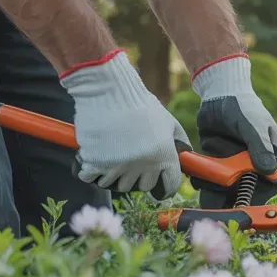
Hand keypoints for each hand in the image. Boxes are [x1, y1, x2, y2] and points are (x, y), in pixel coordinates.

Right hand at [59, 50, 186, 197]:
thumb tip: (186, 155)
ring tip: (112, 159)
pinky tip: (92, 161)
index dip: (165, 187)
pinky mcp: (95, 162)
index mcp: (164, 156)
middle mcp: (144, 165)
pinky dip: (90, 173)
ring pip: (119, 185)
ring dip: (115, 176)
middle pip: (143, 186)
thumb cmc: (140, 103)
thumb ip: (179, 141)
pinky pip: (92, 178)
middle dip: (139, 178)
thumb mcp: (168, 121)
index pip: (170, 186)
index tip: (158, 186)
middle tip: (131, 164)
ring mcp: (119, 166)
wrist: (108, 90)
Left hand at [190, 54, 276, 208]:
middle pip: (246, 191)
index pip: (270, 185)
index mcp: (273, 158)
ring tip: (204, 193)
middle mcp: (256, 166)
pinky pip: (212, 178)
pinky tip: (197, 178)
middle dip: (232, 200)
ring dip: (215, 192)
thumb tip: (268, 170)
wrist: (218, 93)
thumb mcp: (253, 126)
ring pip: (227, 187)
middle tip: (219, 211)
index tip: (245, 206)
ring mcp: (236, 165)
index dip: (258, 198)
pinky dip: (204, 180)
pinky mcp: (218, 162)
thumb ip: (259, 147)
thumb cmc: (243, 106)